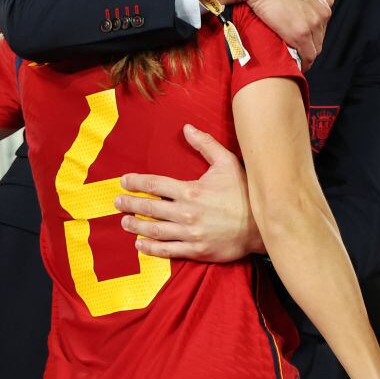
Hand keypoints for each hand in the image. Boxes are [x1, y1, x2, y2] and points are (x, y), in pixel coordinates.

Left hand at [116, 124, 261, 261]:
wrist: (262, 226)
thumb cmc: (244, 193)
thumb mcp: (227, 162)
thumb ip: (205, 145)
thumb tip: (187, 128)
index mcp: (191, 190)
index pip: (155, 185)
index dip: (136, 183)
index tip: (124, 181)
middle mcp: (186, 213)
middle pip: (149, 208)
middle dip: (130, 204)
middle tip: (117, 202)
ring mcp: (190, 234)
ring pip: (154, 230)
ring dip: (136, 226)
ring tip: (124, 222)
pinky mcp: (196, 250)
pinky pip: (167, 250)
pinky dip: (151, 249)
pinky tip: (140, 245)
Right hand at [200, 0, 333, 69]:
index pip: (322, 19)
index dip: (311, 27)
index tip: (300, 32)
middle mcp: (323, 9)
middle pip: (320, 34)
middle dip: (309, 41)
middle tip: (294, 47)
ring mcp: (314, 23)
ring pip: (315, 46)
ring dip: (305, 53)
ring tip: (293, 57)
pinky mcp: (302, 34)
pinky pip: (308, 55)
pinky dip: (303, 62)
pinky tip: (296, 65)